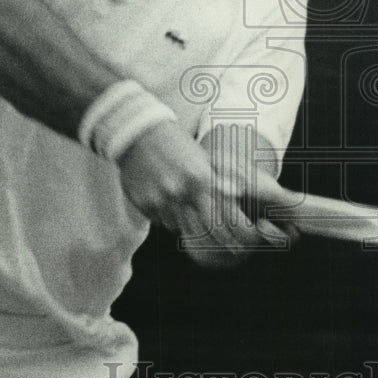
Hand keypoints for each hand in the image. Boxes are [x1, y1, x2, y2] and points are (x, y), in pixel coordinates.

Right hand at [116, 119, 264, 267]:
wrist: (138, 134)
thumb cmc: (176, 144)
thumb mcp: (202, 157)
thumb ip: (220, 177)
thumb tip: (238, 193)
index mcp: (200, 178)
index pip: (222, 216)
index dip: (232, 231)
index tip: (239, 240)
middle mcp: (181, 191)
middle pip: (204, 229)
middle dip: (215, 238)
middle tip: (222, 243)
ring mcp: (161, 200)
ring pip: (182, 228)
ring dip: (189, 225)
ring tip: (189, 210)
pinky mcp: (144, 205)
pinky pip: (162, 222)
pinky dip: (169, 218)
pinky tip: (169, 202)